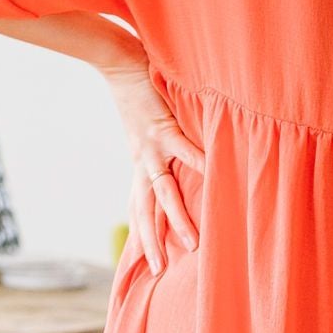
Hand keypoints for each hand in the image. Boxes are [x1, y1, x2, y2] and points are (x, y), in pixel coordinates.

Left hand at [106, 56, 203, 275]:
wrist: (117, 61)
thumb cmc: (137, 91)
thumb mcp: (146, 127)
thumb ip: (164, 146)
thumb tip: (183, 159)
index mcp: (139, 163)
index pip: (140, 206)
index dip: (143, 234)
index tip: (149, 262)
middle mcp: (142, 160)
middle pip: (145, 210)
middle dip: (152, 241)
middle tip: (159, 271)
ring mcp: (151, 146)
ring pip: (164, 191)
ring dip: (177, 219)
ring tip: (192, 242)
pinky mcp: (162, 126)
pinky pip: (184, 149)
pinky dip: (200, 163)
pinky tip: (215, 178)